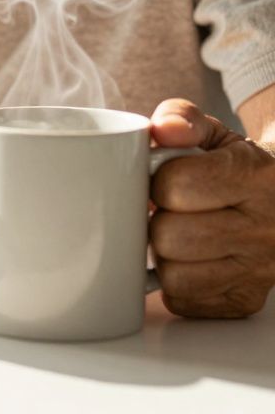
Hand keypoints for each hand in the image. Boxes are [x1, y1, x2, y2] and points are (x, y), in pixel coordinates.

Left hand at [149, 98, 274, 317]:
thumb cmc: (233, 164)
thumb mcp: (212, 131)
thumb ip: (181, 119)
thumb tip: (163, 130)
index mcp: (257, 177)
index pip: (176, 185)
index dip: (156, 181)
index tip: (163, 179)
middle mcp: (266, 228)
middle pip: (169, 236)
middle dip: (157, 219)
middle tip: (167, 211)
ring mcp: (261, 270)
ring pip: (174, 275)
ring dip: (164, 255)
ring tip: (179, 234)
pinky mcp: (247, 299)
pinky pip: (184, 301)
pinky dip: (176, 283)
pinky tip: (189, 260)